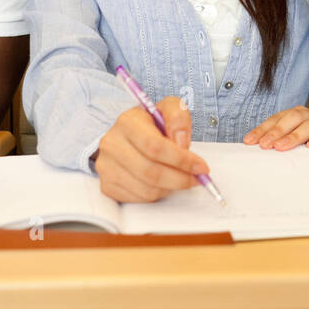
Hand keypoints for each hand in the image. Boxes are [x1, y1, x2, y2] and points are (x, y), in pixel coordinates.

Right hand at [94, 96, 208, 202]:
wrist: (125, 136)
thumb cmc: (150, 124)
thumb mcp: (167, 109)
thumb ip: (178, 117)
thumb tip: (181, 142)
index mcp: (127, 122)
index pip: (155, 147)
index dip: (182, 160)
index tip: (201, 167)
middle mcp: (112, 144)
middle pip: (151, 172)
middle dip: (180, 179)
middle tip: (197, 178)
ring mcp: (106, 167)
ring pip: (147, 189)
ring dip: (170, 188)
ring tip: (179, 178)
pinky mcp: (107, 186)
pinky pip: (139, 199)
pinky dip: (157, 195)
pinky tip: (163, 183)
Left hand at [243, 106, 308, 153]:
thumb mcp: (292, 140)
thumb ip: (277, 141)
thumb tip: (253, 147)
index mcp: (297, 114)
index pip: (276, 119)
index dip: (262, 130)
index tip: (249, 142)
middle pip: (293, 117)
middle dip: (277, 131)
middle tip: (265, 144)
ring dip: (294, 136)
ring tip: (281, 147)